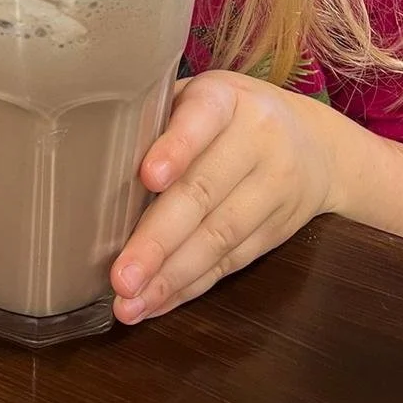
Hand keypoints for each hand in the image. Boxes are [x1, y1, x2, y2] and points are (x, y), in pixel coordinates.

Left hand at [111, 71, 336, 322]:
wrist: (317, 145)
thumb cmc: (227, 117)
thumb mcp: (199, 99)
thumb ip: (157, 122)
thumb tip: (85, 165)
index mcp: (226, 98)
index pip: (202, 119)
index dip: (176, 148)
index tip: (147, 177)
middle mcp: (257, 139)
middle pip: (206, 191)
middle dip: (159, 238)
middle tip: (120, 275)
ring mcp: (274, 187)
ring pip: (220, 237)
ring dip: (171, 276)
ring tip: (130, 304)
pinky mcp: (278, 230)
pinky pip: (231, 263)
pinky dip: (190, 286)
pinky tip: (156, 303)